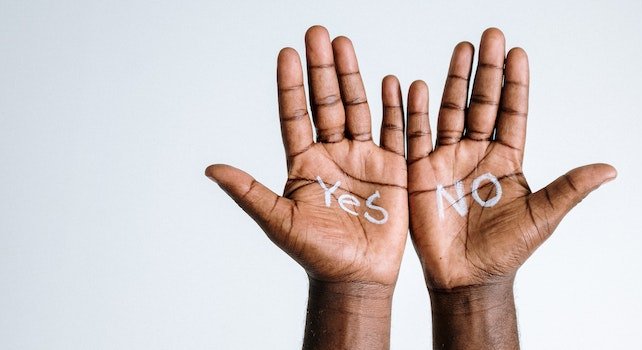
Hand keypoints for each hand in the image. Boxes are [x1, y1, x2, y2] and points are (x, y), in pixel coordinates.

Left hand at [206, 26, 407, 286]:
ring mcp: (362, 158)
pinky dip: (394, 107)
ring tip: (346, 44)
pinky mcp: (391, 168)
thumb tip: (210, 168)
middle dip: (322, 68)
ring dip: (353, 76)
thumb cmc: (316, 254)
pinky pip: (393, 131)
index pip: (295, 115)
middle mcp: (332, 153)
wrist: (357, 278)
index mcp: (304, 162)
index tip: (287, 53)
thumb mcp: (279, 221)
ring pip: (358, 108)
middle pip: (327, 102)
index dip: (291, 85)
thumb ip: (249, 192)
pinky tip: (393, 82)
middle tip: (318, 33)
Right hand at [407, 28, 615, 289]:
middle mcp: (477, 153)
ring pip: (451, 111)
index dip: (515, 83)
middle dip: (486, 69)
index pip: (512, 112)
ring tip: (461, 49)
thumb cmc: (506, 250)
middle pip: (482, 102)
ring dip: (455, 80)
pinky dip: (415, 112)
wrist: (468, 278)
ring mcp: (448, 160)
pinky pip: (417, 136)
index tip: (517, 53)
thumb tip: (610, 169)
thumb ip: (570, 188)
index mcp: (507, 159)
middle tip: (490, 35)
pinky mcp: (421, 173)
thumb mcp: (542, 216)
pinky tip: (415, 86)